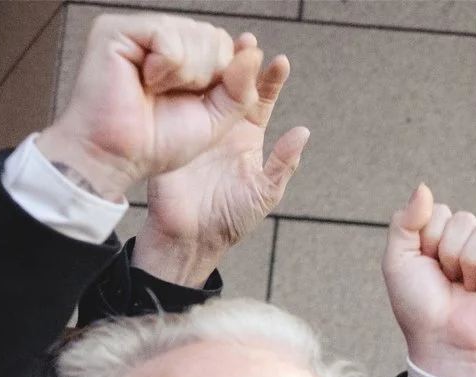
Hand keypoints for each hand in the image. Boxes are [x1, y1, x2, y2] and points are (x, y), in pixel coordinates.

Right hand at [36, 13, 270, 200]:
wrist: (120, 157)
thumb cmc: (158, 142)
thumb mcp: (215, 118)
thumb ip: (240, 89)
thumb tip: (254, 51)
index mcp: (183, 58)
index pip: (225, 46)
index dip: (228, 75)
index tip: (201, 96)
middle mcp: (160, 40)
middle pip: (215, 37)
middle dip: (207, 76)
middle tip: (171, 96)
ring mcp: (138, 32)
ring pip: (194, 33)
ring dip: (186, 73)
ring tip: (155, 89)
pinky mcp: (115, 30)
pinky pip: (166, 34)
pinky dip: (166, 65)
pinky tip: (144, 80)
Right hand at [135, 50, 302, 285]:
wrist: (189, 237)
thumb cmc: (228, 220)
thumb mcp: (264, 193)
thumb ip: (283, 164)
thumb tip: (303, 132)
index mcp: (246, 138)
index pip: (261, 101)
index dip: (271, 81)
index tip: (280, 61)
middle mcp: (221, 127)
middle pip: (232, 85)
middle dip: (240, 61)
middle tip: (247, 41)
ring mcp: (194, 126)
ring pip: (204, 87)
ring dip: (212, 66)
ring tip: (222, 45)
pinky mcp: (172, 131)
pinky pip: (177, 102)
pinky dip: (183, 82)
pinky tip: (188, 64)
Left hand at [383, 184, 475, 376]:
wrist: (443, 341)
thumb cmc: (419, 307)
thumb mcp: (398, 260)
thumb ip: (405, 221)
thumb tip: (424, 187)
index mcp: (443, 237)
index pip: (439, 211)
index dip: (428, 238)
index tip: (427, 266)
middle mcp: (470, 244)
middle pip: (464, 219)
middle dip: (449, 252)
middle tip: (449, 280)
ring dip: (469, 264)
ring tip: (467, 288)